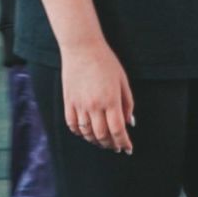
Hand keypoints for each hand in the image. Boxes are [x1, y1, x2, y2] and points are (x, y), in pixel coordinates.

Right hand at [61, 40, 133, 154]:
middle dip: (111, 145)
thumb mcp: (122, 80)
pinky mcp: (68, 102)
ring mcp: (79, 104)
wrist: (82, 48)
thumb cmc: (105, 62)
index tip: (128, 148)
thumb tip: (129, 123)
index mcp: (111, 99)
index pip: (118, 130)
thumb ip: (127, 103)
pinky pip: (73, 125)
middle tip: (116, 147)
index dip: (123, 142)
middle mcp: (94, 105)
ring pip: (87, 133)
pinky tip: (86, 133)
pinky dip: (80, 133)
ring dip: (96, 141)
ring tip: (103, 142)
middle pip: (102, 135)